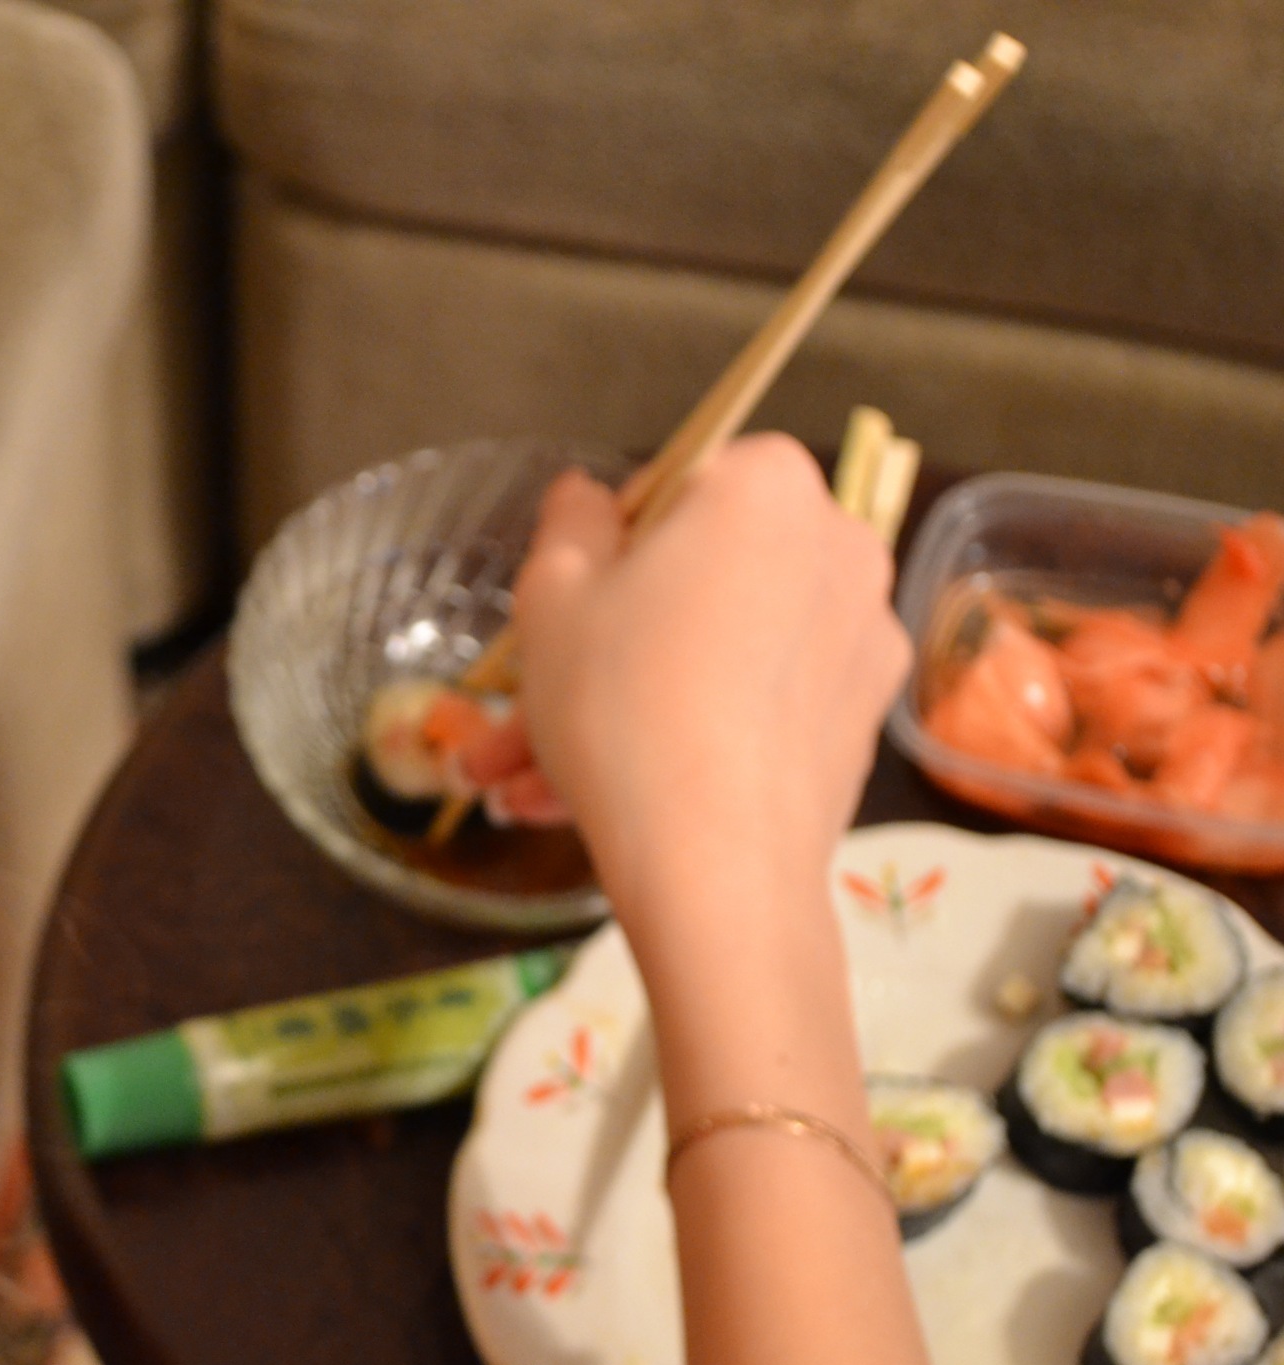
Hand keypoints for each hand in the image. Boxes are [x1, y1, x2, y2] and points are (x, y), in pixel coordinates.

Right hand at [511, 435, 910, 918]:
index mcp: (768, 486)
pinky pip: (754, 703)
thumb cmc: (621, 705)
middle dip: (602, 642)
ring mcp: (861, 635)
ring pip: (717, 650)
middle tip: (522, 705)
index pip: (680, 478)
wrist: (715, 867)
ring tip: (526, 782)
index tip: (567, 604)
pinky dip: (686, 733)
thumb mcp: (552, 596)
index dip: (611, 542)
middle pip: (698, 576)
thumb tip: (587, 496)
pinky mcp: (861, 718)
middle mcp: (837, 545)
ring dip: (621, 703)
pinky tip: (597, 799)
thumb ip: (569, 523)